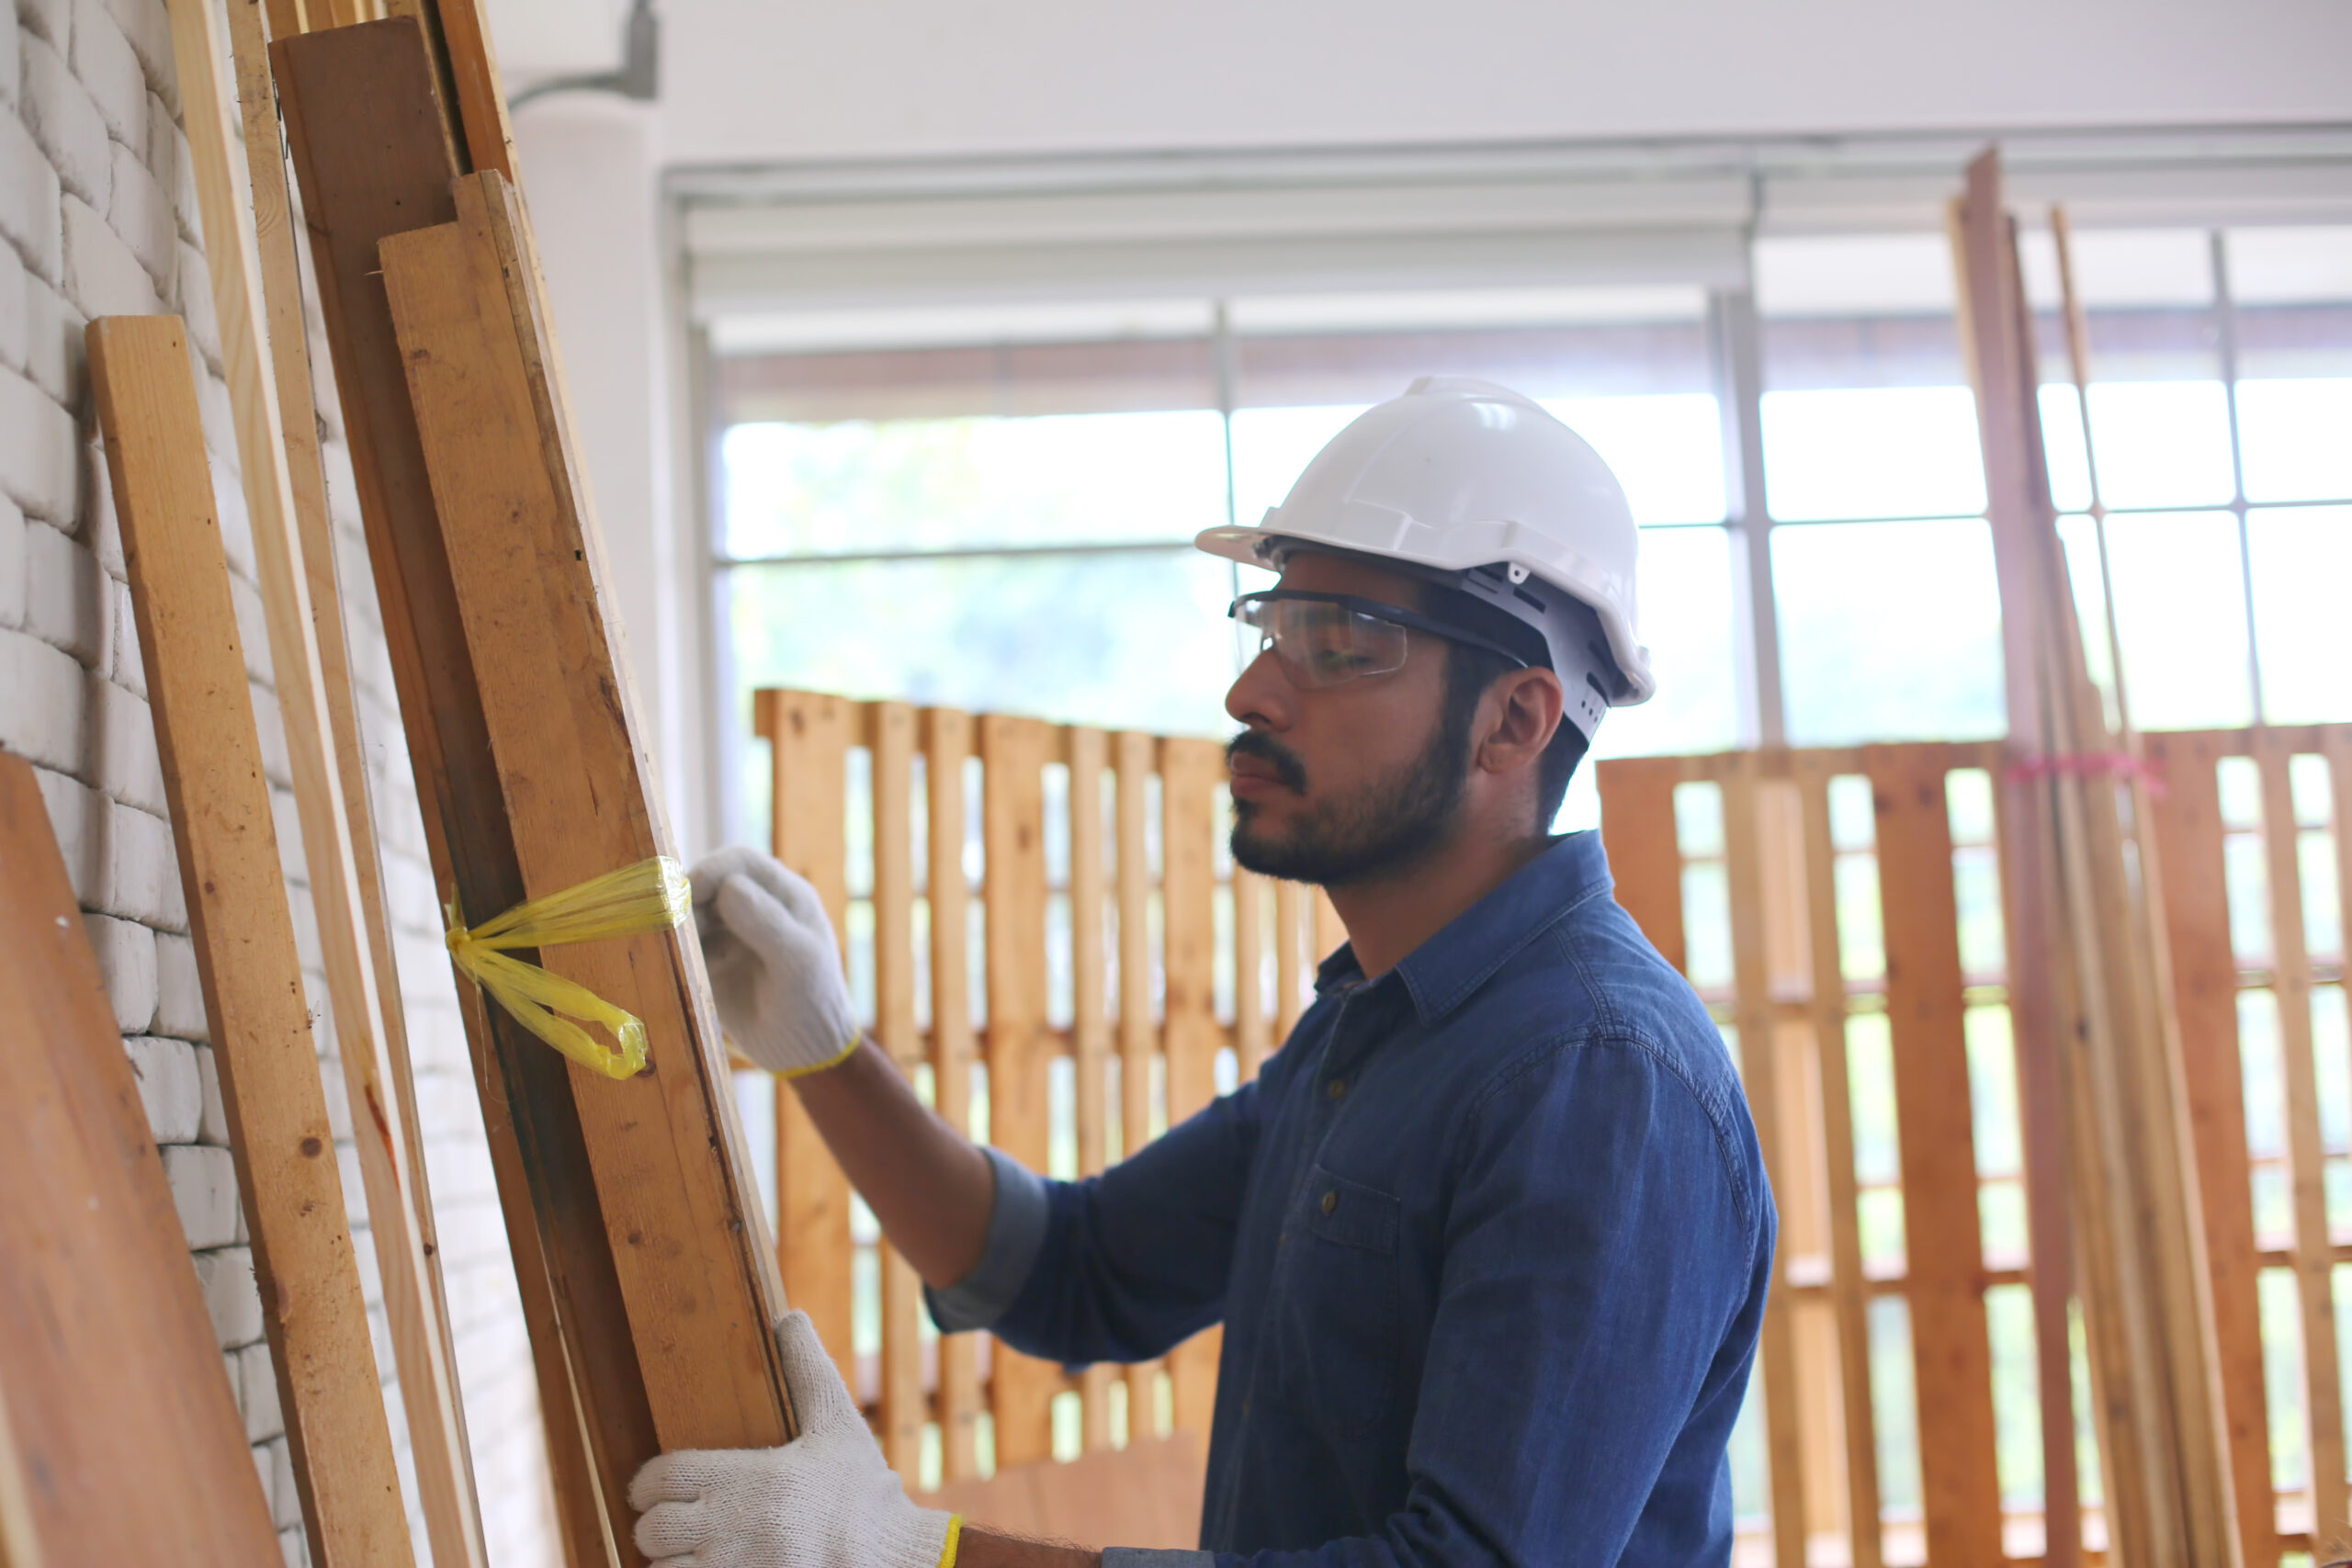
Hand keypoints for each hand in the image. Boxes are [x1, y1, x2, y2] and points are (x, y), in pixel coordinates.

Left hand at [630, 1311, 958, 1567]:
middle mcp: (735, 1526)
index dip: (646, 1481)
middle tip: (667, 1517)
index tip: (650, 1486)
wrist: (893, 1556)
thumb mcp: (837, 1424)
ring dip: (666, 1558)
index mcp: (750, 1477)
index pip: (665, 1474)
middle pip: (653, 1527)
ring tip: (683, 1548)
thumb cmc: (861, 1491)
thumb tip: (789, 1315)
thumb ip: (807, 1369)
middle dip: (652, 1522)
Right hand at [691, 848, 859, 1077]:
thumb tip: (728, 888)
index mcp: (782, 894)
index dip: (710, 870)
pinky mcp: (709, 960)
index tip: (688, 893)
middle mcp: (754, 906)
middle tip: (676, 928)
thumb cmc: (811, 1000)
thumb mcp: (796, 961)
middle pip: (707, 883)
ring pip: (690, 913)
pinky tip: (689, 974)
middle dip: (688, 901)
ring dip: (680, 929)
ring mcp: (729, 933)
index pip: (739, 862)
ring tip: (689, 957)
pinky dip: (677, 953)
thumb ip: (765, 923)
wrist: (804, 1052)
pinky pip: (683, 945)